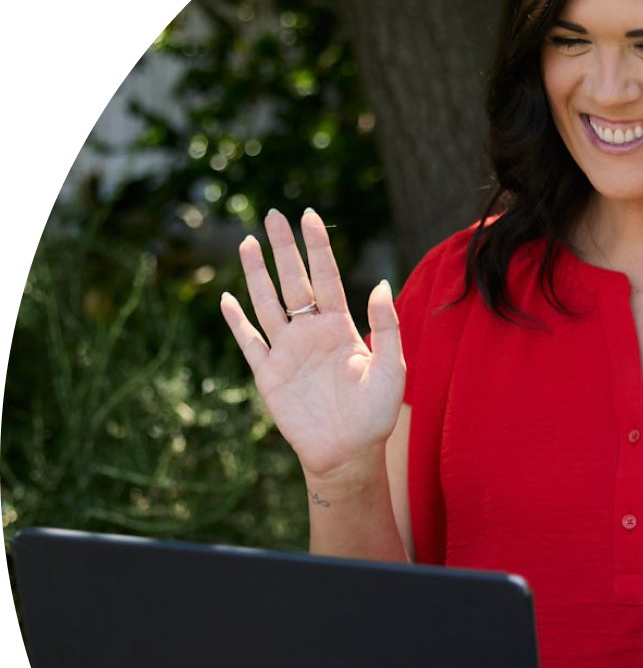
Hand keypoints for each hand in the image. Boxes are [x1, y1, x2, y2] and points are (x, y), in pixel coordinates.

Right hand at [219, 208, 405, 482]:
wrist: (349, 452)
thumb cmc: (376, 413)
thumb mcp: (391, 367)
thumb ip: (386, 326)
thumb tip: (381, 283)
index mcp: (341, 327)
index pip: (326, 277)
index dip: (317, 247)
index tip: (309, 216)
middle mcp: (311, 332)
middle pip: (294, 281)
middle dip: (284, 248)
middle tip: (273, 215)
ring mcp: (287, 351)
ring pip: (268, 303)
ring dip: (257, 274)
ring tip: (248, 242)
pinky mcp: (269, 374)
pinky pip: (249, 342)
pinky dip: (237, 321)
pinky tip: (227, 298)